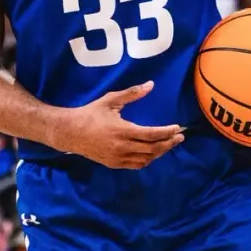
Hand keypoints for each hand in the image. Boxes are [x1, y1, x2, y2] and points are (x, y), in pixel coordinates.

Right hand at [53, 81, 183, 169]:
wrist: (70, 132)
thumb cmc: (91, 113)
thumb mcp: (110, 100)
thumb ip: (132, 94)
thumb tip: (151, 85)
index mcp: (122, 131)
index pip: (151, 134)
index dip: (167, 132)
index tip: (178, 128)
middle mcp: (122, 147)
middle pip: (153, 149)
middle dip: (169, 143)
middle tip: (180, 137)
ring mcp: (118, 158)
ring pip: (146, 159)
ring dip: (160, 152)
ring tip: (168, 143)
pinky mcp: (114, 164)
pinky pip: (136, 165)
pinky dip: (148, 159)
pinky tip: (153, 152)